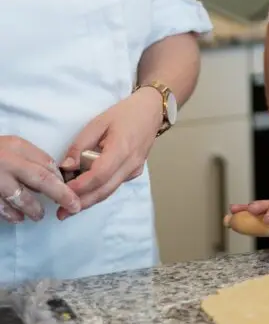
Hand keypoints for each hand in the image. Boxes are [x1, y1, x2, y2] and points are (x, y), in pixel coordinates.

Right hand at [0, 136, 80, 223]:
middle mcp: (6, 162)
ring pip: (20, 197)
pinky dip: (12, 214)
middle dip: (61, 194)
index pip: (46, 163)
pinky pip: (1, 207)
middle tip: (74, 206)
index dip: (60, 179)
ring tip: (38, 215)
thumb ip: (32, 157)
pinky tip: (18, 217)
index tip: (69, 190)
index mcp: (15, 147)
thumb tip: (55, 174)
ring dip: (34, 209)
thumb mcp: (12, 145)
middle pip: (40, 178)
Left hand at [57, 89, 163, 217]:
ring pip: (110, 191)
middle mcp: (130, 164)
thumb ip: (81, 145)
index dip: (81, 186)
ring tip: (70, 209)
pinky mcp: (135, 172)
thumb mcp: (98, 122)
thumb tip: (66, 167)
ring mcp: (134, 170)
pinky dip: (99, 191)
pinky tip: (87, 193)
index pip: (99, 175)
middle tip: (61, 214)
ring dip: (89, 201)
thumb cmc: (124, 113)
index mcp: (121, 148)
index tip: (63, 192)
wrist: (151, 110)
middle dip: (82, 203)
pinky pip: (115, 185)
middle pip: (104, 190)